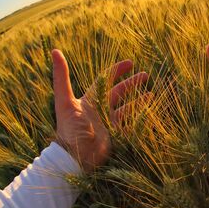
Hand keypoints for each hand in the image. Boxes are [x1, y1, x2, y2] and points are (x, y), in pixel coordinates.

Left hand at [52, 49, 149, 172]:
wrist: (74, 156)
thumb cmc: (69, 128)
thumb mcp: (65, 100)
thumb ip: (61, 77)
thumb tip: (55, 51)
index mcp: (89, 99)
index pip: (105, 80)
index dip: (117, 71)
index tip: (130, 63)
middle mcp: (100, 109)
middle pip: (119, 92)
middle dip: (132, 83)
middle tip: (146, 75)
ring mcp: (108, 122)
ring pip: (127, 107)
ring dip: (139, 100)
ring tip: (152, 94)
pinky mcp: (115, 135)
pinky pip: (130, 124)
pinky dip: (139, 118)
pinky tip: (149, 113)